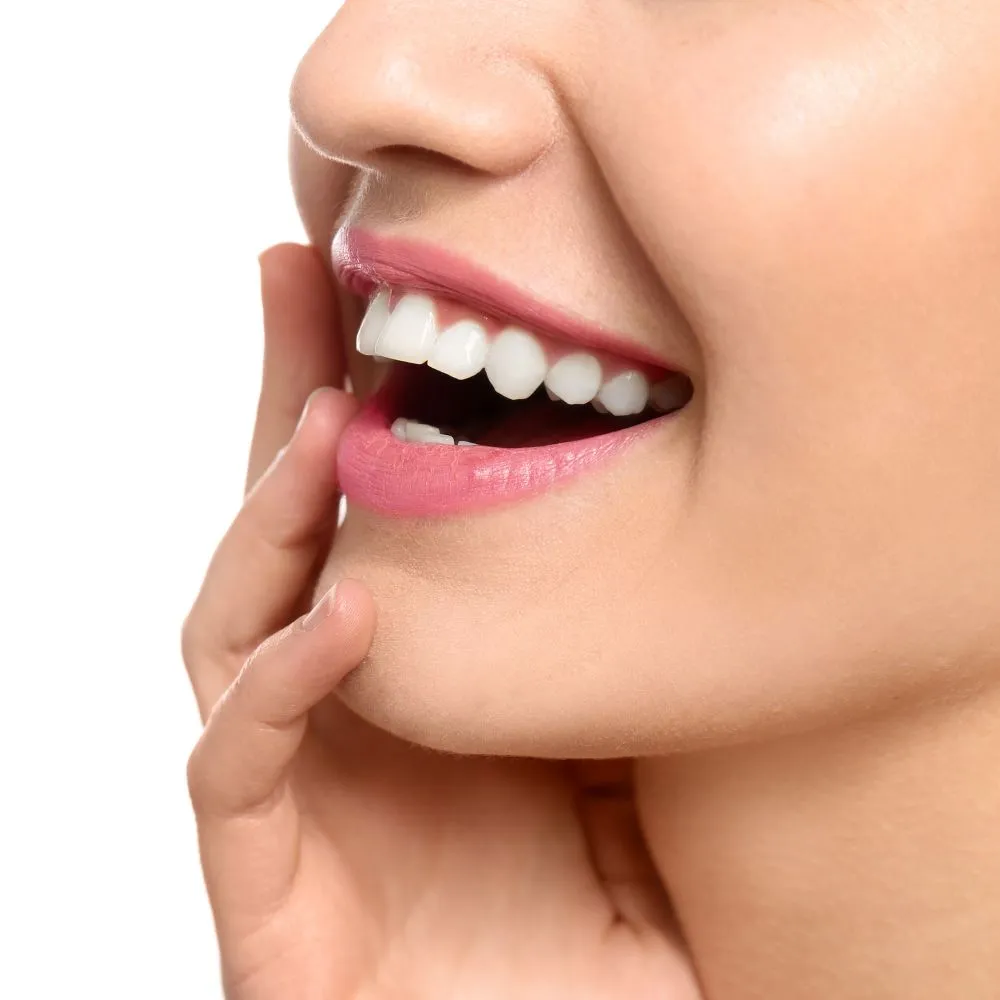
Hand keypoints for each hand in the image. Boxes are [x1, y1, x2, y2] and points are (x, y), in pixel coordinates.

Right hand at [182, 244, 702, 998]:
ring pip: (233, 627)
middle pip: (285, 535)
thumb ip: (601, 655)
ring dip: (268, 518)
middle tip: (290, 272)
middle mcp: (340, 716)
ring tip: (318, 428)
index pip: (364, 517)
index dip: (354, 403)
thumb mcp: (615, 757)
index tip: (372, 291)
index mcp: (411, 681)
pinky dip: (279, 691)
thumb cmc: (581, 934)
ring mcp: (295, 796)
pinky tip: (339, 618)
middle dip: (279, 403)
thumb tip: (660, 532)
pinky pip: (238, 769)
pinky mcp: (265, 887)